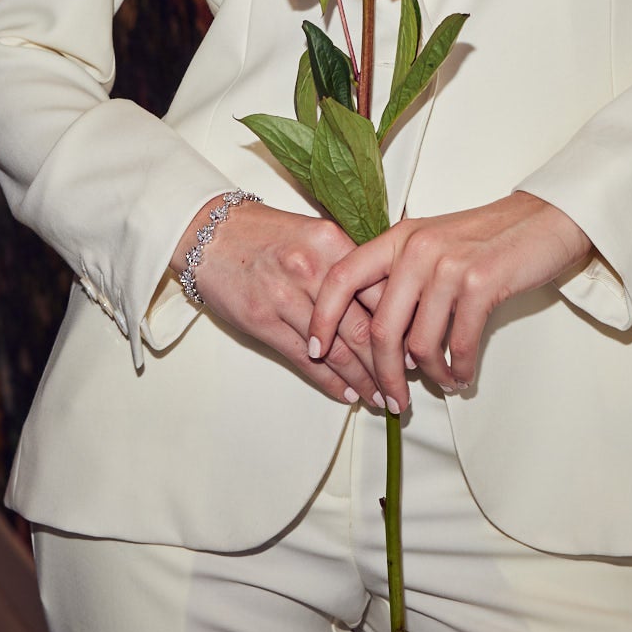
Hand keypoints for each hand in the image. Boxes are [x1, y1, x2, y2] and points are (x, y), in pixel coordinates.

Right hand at [169, 199, 387, 407]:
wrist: (211, 233)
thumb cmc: (265, 234)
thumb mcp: (316, 234)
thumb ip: (350, 263)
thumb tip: (392, 298)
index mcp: (332, 243)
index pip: (382, 288)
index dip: (405, 322)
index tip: (420, 344)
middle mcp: (313, 269)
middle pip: (364, 325)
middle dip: (390, 362)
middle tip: (407, 384)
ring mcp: (286, 296)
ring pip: (338, 348)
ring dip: (364, 380)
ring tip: (383, 398)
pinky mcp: (263, 320)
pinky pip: (305, 360)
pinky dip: (330, 381)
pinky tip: (347, 394)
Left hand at [305, 191, 593, 413]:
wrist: (545, 220)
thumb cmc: (488, 238)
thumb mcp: (433, 244)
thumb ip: (403, 277)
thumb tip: (381, 337)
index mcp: (398, 238)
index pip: (342, 277)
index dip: (323, 317)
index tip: (316, 350)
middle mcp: (416, 249)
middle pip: (380, 328)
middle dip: (382, 375)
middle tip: (391, 401)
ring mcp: (447, 266)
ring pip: (418, 344)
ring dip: (428, 376)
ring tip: (440, 383)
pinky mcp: (480, 284)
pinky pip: (457, 345)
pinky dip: (458, 369)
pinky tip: (462, 374)